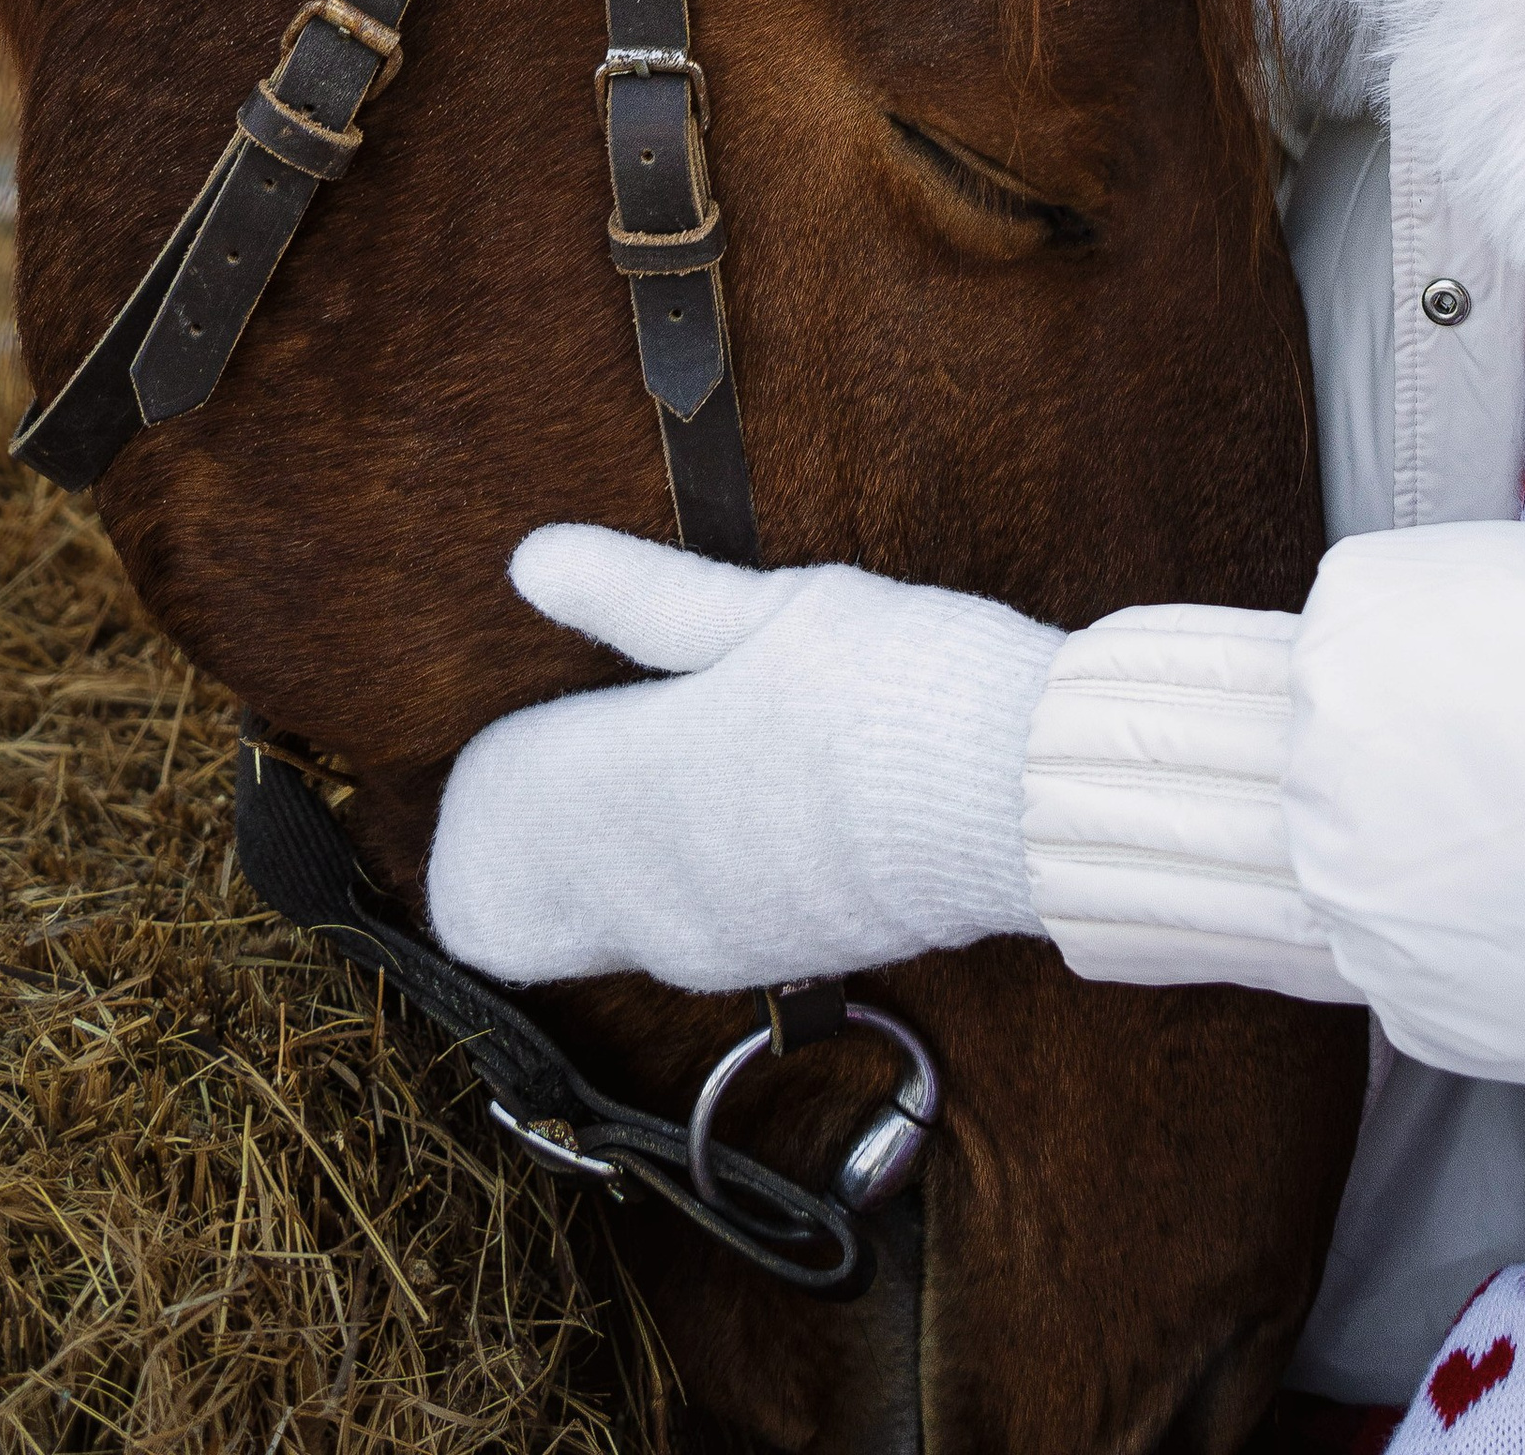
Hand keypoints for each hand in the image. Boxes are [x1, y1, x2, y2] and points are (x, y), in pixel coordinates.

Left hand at [426, 523, 1063, 991]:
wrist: (1028, 801)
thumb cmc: (901, 686)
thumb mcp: (771, 609)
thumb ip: (642, 596)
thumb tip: (533, 559)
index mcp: (635, 793)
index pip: (496, 806)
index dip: (497, 759)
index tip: (534, 710)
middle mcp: (653, 894)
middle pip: (518, 898)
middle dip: (517, 837)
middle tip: (558, 759)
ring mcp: (714, 945)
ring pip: (597, 923)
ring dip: (592, 864)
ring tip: (647, 776)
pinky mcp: (777, 966)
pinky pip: (674, 941)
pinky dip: (667, 892)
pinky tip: (724, 826)